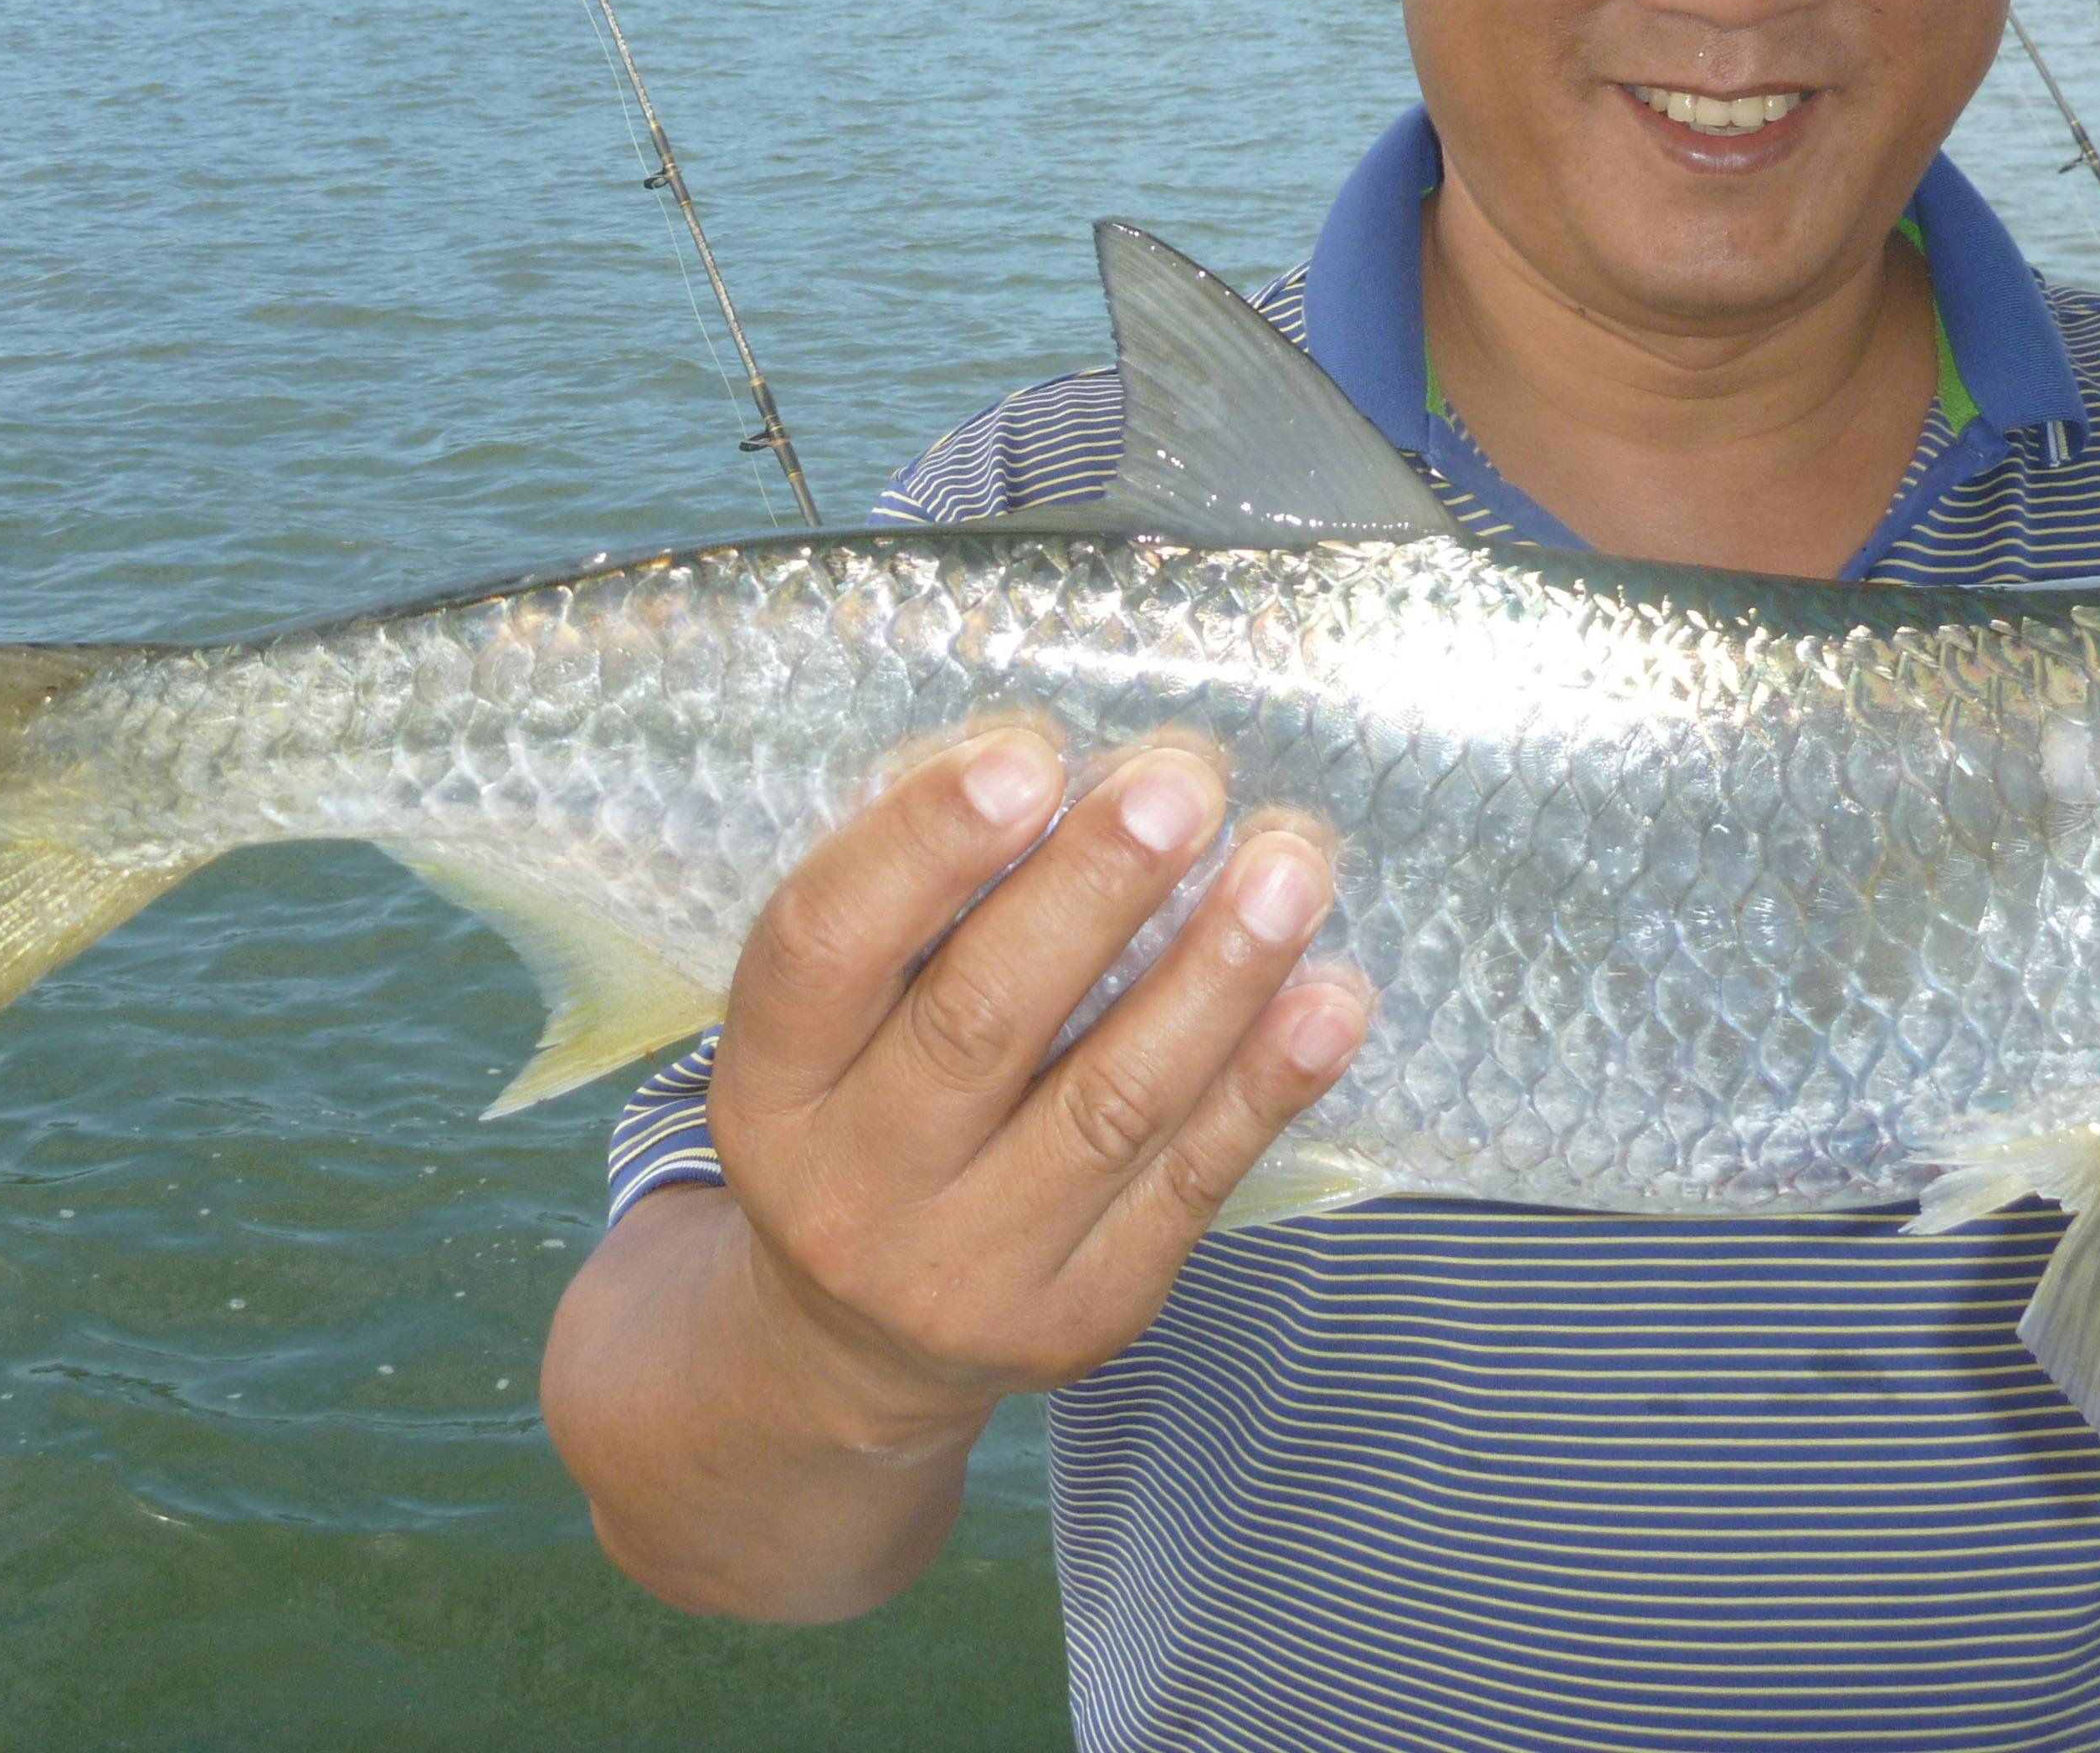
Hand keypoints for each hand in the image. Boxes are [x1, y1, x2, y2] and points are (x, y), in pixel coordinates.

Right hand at [707, 725, 1371, 1450]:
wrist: (854, 1344)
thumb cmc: (861, 1114)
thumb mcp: (830, 1027)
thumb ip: (913, 911)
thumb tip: (1056, 769)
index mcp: (768, 1086)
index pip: (825, 949)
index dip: (921, 844)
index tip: (1026, 755)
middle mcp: (851, 1187)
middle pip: (979, 1020)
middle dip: (1093, 888)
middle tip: (1182, 784)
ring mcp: (969, 1267)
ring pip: (1109, 1104)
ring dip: (1213, 973)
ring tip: (1285, 866)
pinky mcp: (1082, 1315)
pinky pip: (1189, 1184)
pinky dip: (1267, 1084)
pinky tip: (1331, 998)